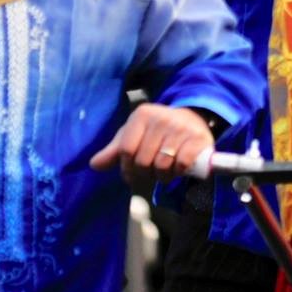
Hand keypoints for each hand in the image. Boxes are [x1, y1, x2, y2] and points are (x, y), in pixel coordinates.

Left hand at [88, 103, 216, 190]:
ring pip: (162, 165)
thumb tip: (94, 165)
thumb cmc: (157, 132)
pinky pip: (181, 164)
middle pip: (143, 161)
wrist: (192, 121)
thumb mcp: (134, 137)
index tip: (132, 172)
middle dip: (145, 174)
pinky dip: (179, 172)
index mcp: (141, 115)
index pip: (125, 150)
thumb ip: (114, 151)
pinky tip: (179, 168)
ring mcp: (181, 127)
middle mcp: (161, 117)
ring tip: (165, 171)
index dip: (127, 168)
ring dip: (162, 176)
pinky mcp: (198, 138)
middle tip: (151, 173)